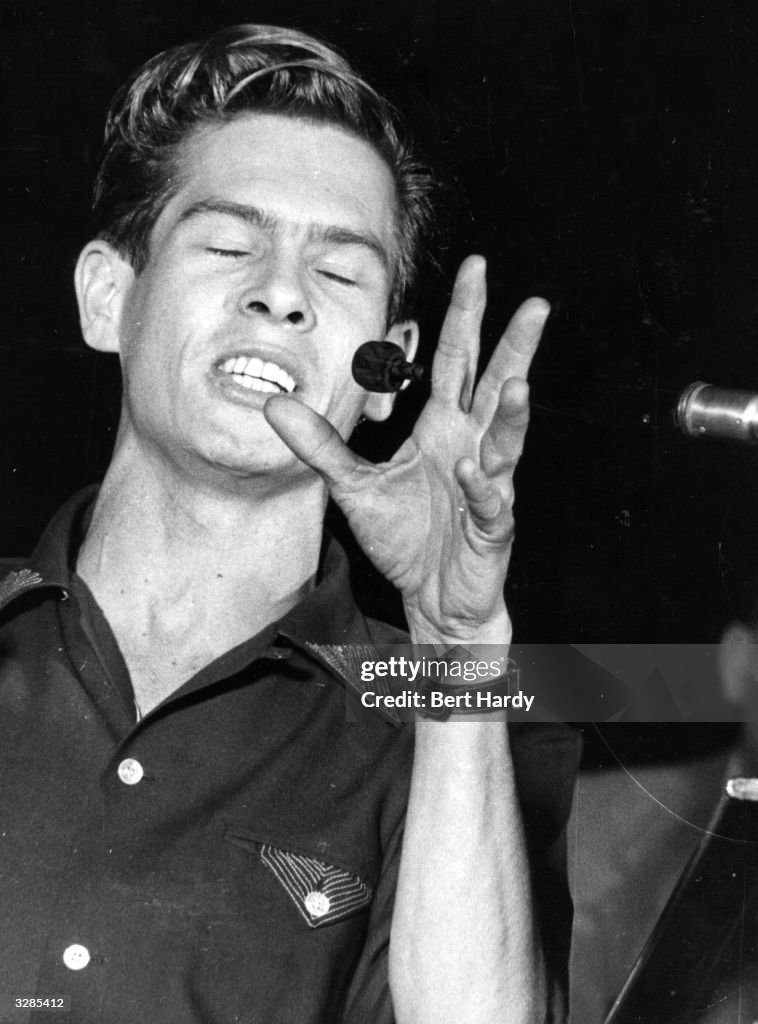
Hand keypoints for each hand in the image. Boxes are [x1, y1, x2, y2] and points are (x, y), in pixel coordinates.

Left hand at [264, 255, 548, 643]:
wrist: (432, 597)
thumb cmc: (406, 538)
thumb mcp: (354, 485)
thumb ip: (320, 443)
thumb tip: (275, 402)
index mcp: (444, 429)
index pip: (458, 361)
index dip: (466, 316)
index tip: (475, 268)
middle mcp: (471, 447)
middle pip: (496, 387)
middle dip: (516, 347)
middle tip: (536, 305)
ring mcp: (487, 486)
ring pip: (505, 444)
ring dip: (511, 416)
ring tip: (515, 384)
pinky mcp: (491, 528)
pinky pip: (489, 504)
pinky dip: (482, 489)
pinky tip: (472, 472)